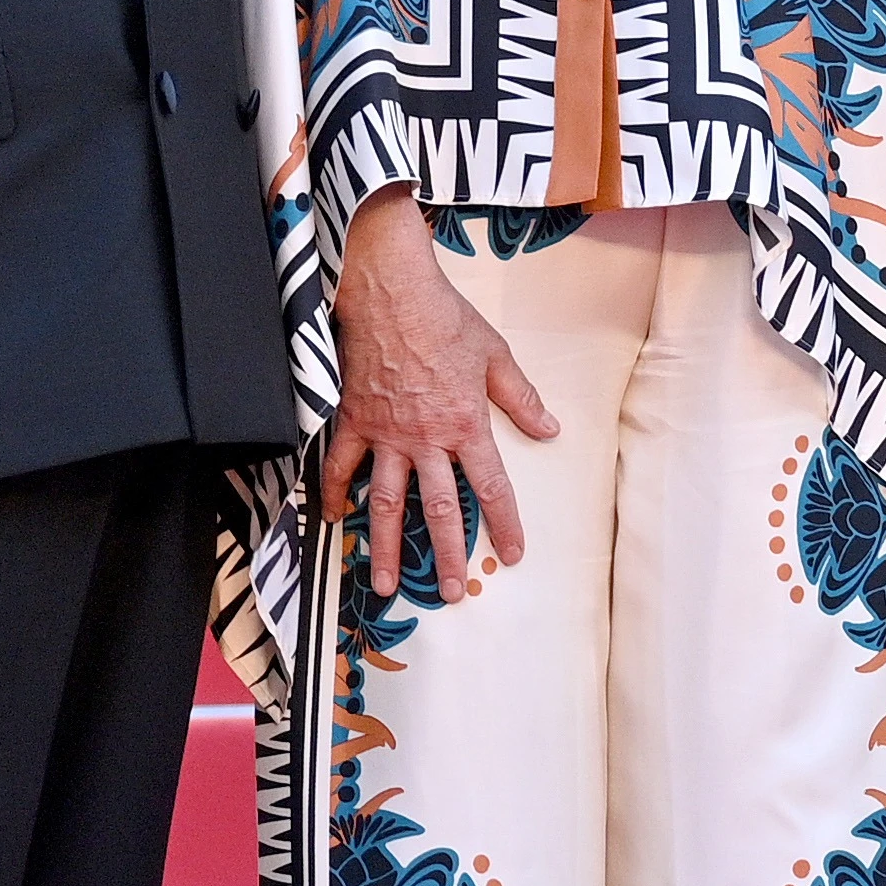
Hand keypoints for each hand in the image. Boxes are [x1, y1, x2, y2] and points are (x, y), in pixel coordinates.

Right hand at [319, 188, 558, 597]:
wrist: (391, 290)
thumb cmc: (446, 318)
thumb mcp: (495, 355)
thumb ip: (521, 399)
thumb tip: (550, 431)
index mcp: (466, 425)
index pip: (491, 487)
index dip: (504, 524)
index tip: (513, 554)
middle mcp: (426, 439)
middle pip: (439, 510)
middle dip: (449, 555)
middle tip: (453, 594)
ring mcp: (386, 434)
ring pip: (387, 503)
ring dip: (388, 548)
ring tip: (386, 585)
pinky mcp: (353, 421)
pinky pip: (341, 466)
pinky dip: (336, 494)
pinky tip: (335, 521)